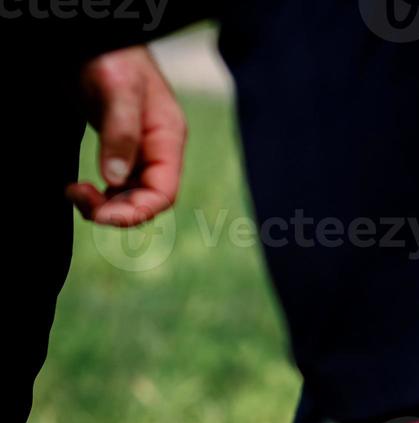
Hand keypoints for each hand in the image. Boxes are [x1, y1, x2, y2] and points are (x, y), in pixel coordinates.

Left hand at [66, 47, 187, 227]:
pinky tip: (80, 186)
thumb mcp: (118, 89)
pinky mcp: (117, 143)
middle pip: (147, 198)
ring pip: (130, 194)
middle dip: (115, 209)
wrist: (92, 33)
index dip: (136, 211)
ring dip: (105, 204)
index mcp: (167, 138)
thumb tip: (113, 178)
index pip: (163, 192)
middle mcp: (156, 148)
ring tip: (74, 192)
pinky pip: (116, 182)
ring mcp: (138, 147)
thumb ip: (120, 133)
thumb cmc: (111, 52)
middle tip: (78, 199)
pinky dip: (100, 192)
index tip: (101, 214)